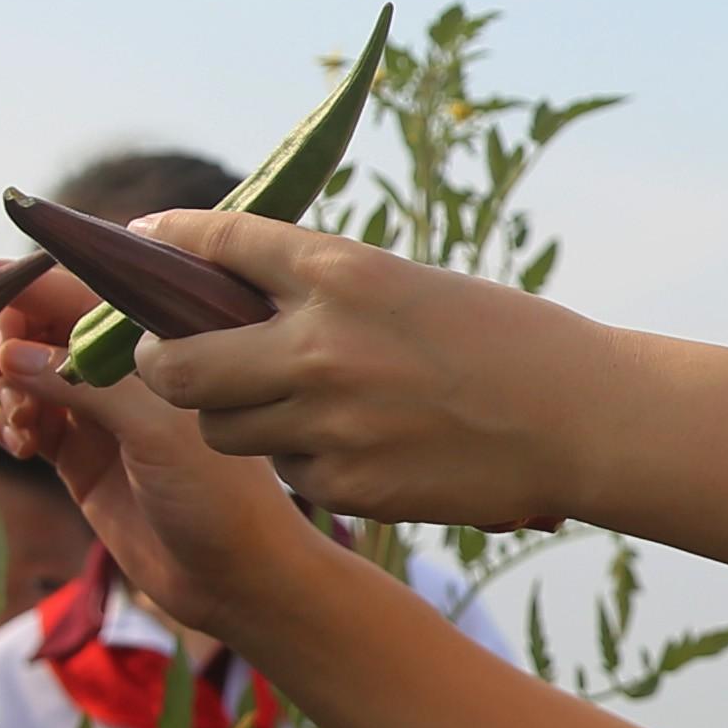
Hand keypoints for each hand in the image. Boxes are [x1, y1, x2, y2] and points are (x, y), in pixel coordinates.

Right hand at [0, 300, 343, 658]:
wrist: (234, 580)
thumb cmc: (221, 498)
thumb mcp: (158, 430)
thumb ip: (85, 385)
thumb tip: (11, 354)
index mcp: (157, 339)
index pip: (76, 289)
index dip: (16, 280)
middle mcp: (124, 367)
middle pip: (38, 325)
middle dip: (5, 340)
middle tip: (0, 372)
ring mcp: (99, 411)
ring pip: (23, 373)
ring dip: (5, 388)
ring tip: (21, 426)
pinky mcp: (79, 455)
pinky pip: (23, 419)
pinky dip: (5, 423)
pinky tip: (18, 444)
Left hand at [108, 209, 611, 530]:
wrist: (583, 418)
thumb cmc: (506, 341)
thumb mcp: (411, 287)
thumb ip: (323, 290)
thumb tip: (233, 297)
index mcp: (343, 271)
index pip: (218, 243)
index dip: (168, 243)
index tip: (144, 245)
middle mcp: (321, 343)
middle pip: (176, 362)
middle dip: (157, 364)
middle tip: (165, 363)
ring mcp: (330, 421)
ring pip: (221, 428)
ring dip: (235, 417)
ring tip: (288, 406)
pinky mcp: (347, 484)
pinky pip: (286, 472)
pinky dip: (302, 459)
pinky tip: (356, 445)